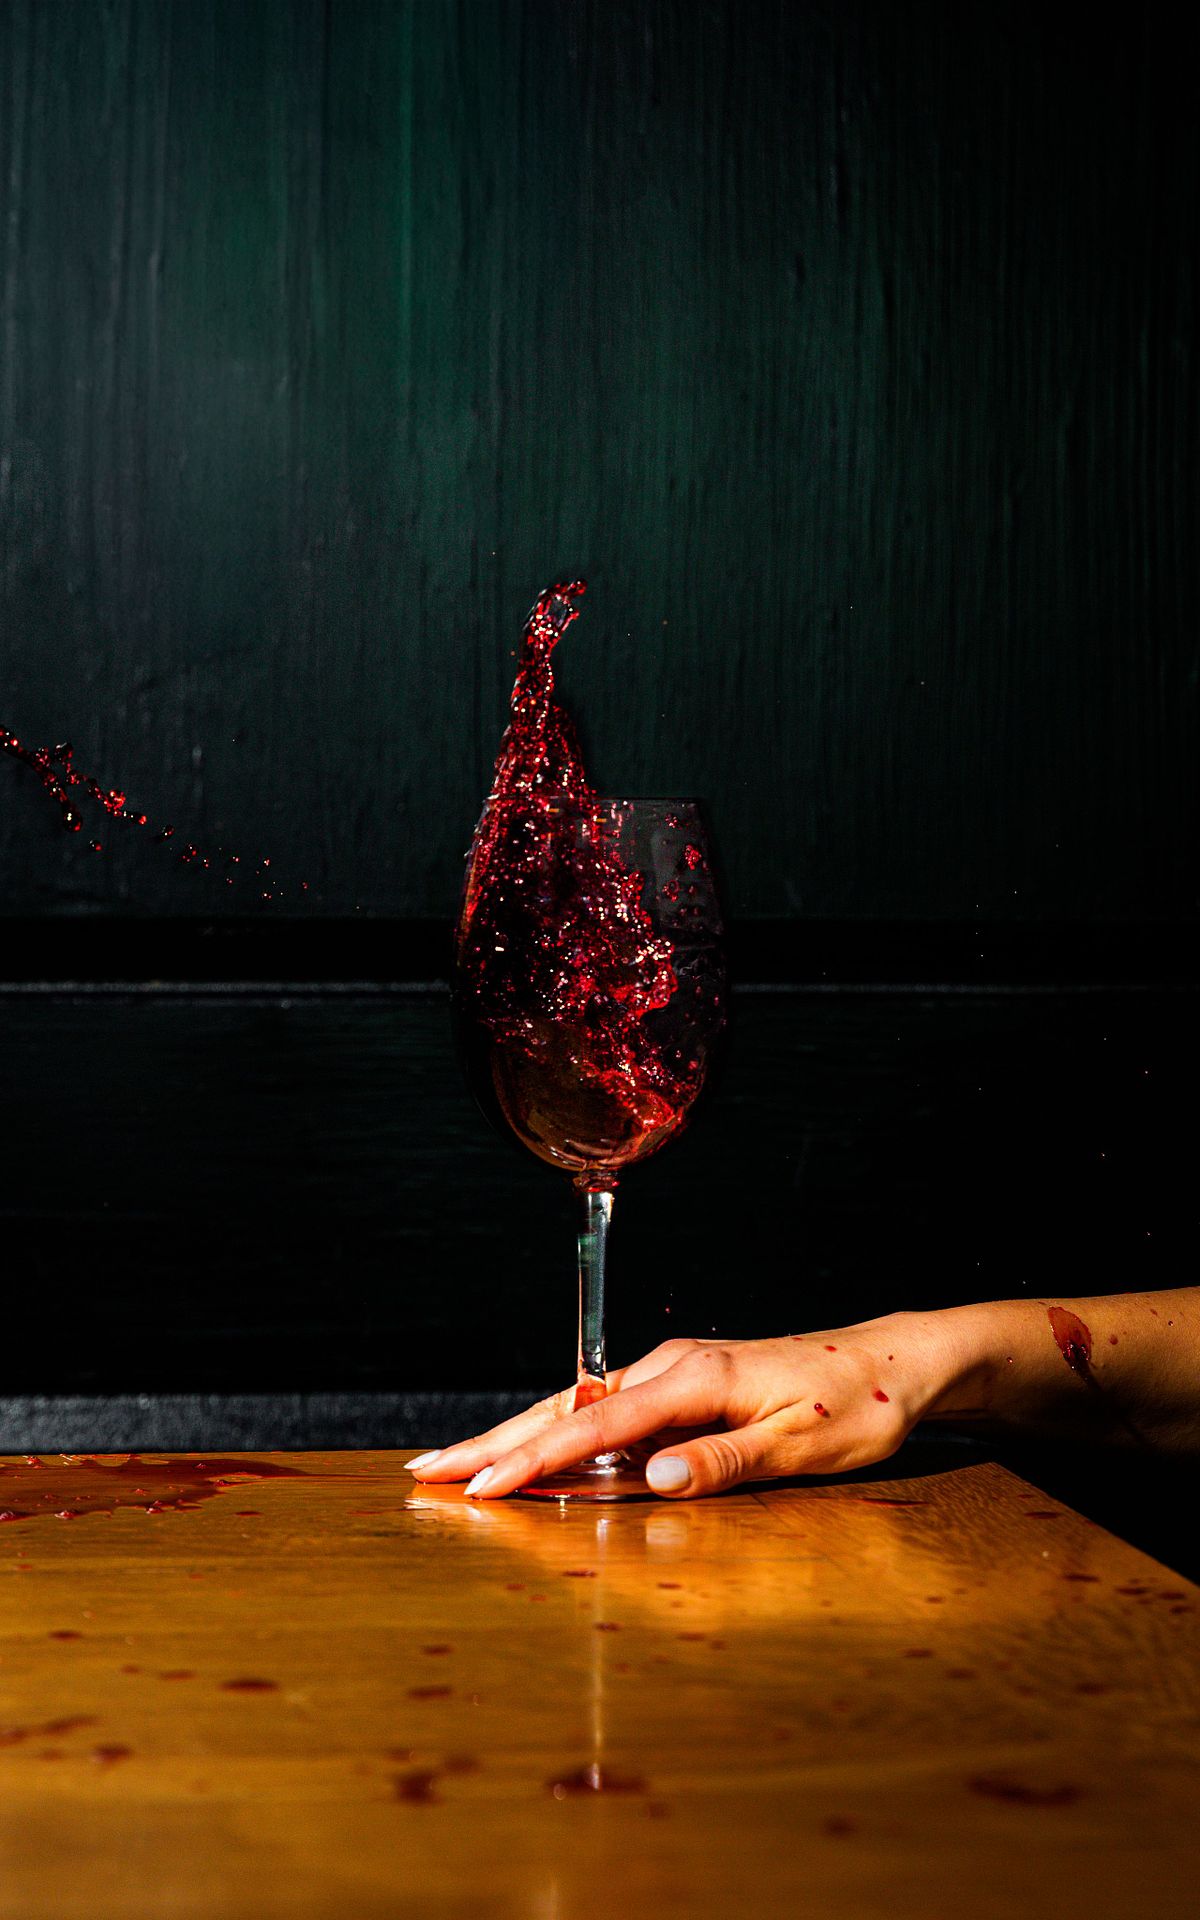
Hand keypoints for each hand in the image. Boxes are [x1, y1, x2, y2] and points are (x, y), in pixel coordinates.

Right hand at [409, 1313, 953, 1498]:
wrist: (899, 1361)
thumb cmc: (859, 1403)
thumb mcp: (801, 1442)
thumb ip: (723, 1461)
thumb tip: (652, 1480)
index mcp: (695, 1378)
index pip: (594, 1426)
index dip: (533, 1460)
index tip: (481, 1488)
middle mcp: (675, 1367)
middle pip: (565, 1409)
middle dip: (493, 1441)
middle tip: (427, 1470)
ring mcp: (678, 1373)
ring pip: (578, 1408)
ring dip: (516, 1435)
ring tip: (461, 1461)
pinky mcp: (687, 1385)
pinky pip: (607, 1412)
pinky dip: (558, 1431)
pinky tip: (535, 1451)